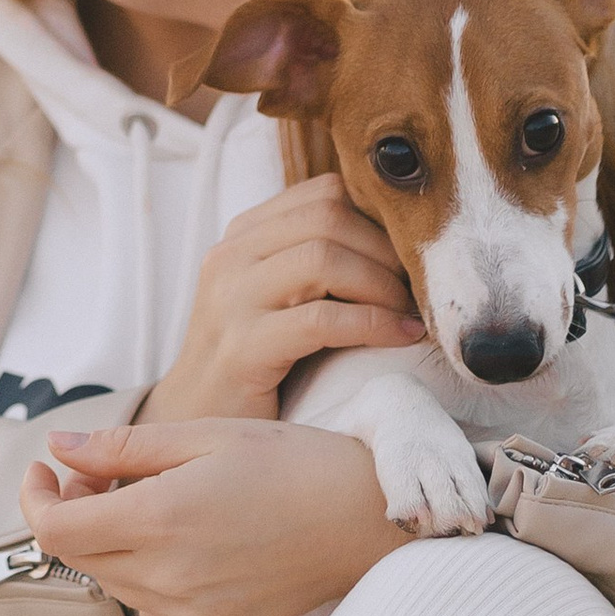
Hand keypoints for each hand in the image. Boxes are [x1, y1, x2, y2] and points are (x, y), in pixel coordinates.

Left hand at [20, 420, 405, 615]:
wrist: (364, 519)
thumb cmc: (290, 463)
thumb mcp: (204, 436)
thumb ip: (122, 449)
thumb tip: (58, 448)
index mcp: (160, 522)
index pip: (55, 530)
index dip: (37, 498)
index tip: (48, 469)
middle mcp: (169, 578)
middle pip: (79, 557)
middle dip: (73, 512)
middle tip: (101, 473)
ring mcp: (191, 614)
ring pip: (113, 582)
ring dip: (109, 543)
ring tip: (148, 501)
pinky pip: (150, 607)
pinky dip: (145, 574)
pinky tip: (181, 540)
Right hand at [139, 175, 421, 425]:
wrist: (196, 422)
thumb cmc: (258, 361)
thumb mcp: (280, 296)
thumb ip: (318, 260)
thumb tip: (405, 241)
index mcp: (243, 235)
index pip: (324, 193)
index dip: (379, 219)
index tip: (410, 256)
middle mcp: (230, 256)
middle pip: (328, 217)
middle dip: (388, 251)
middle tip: (419, 287)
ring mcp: (230, 300)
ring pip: (324, 258)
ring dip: (383, 286)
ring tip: (411, 313)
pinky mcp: (241, 349)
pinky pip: (322, 320)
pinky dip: (374, 324)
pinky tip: (400, 337)